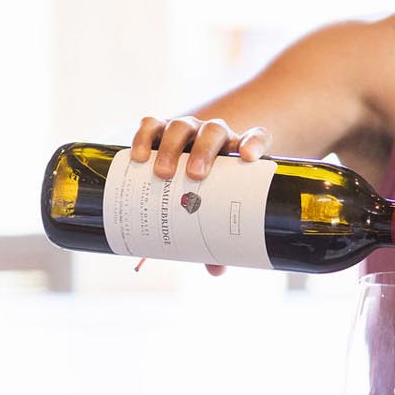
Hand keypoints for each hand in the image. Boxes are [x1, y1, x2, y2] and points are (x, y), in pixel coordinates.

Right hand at [128, 116, 272, 274]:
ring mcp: (185, 130)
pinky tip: (139, 154)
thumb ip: (216, 238)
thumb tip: (215, 270)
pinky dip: (144, 135)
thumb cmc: (204, 194)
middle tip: (194, 175)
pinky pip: (150, 124)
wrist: (180, 169)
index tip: (249, 157)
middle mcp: (212, 136)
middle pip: (213, 131)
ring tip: (162, 172)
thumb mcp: (212, 213)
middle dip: (204, 151)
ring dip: (171, 146)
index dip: (254, 142)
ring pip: (180, 126)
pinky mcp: (158, 130)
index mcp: (236, 150)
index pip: (255, 137)